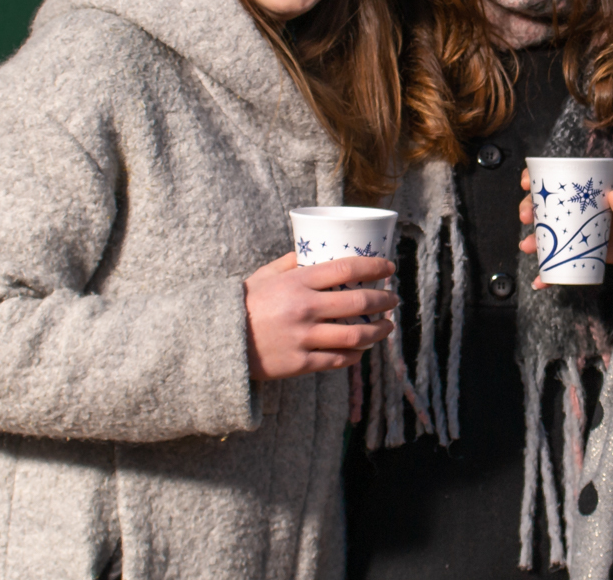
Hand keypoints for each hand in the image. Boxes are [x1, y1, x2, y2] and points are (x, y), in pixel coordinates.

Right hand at [243, 253, 396, 380]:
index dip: (374, 266)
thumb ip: (290, 262)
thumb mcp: (264, 276)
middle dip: (384, 300)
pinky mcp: (301, 363)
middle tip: (393, 299)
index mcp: (298, 282)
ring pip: (356, 335)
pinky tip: (362, 349)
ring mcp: (304, 337)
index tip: (390, 267)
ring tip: (387, 327)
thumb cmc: (243, 305)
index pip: (347, 268)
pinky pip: (339, 359)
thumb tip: (314, 250)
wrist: (218, 343)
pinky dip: (356, 354)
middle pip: (359, 301)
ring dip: (379, 331)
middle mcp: (305, 308)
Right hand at [518, 167, 612, 289]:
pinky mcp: (578, 253)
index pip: (555, 180)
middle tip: (525, 217)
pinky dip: (548, 274)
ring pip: (547, 236)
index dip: (536, 179)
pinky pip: (559, 263)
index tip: (526, 183)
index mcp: (583, 190)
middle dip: (528, 210)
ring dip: (532, 241)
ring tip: (527, 246)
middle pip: (543, 207)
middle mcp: (573, 210)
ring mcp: (573, 232)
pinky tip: (540, 281)